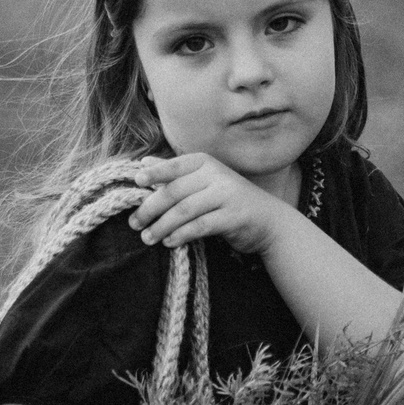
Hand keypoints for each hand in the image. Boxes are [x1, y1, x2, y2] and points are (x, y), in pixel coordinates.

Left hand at [128, 154, 296, 255]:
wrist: (269, 221)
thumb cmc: (229, 200)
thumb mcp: (203, 182)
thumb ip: (175, 173)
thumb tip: (143, 162)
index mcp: (206, 163)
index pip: (175, 166)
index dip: (155, 173)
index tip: (136, 182)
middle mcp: (216, 175)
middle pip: (175, 191)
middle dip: (151, 208)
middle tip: (134, 223)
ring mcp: (227, 195)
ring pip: (185, 210)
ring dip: (162, 225)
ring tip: (148, 238)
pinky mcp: (233, 217)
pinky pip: (200, 226)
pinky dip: (181, 235)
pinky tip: (169, 242)